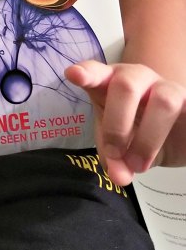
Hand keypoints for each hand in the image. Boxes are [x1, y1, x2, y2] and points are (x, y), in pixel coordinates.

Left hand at [66, 59, 185, 185]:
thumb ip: (113, 160)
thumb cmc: (135, 131)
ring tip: (139, 166)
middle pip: (126, 86)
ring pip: (163, 101)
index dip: (87, 73)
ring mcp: (168, 87)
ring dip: (148, 138)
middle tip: (114, 154)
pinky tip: (180, 141)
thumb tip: (119, 177)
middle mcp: (138, 78)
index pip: (96, 71)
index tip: (74, 75)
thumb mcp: (118, 148)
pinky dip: (178, 131)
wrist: (173, 134)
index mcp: (111, 81)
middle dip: (116, 123)